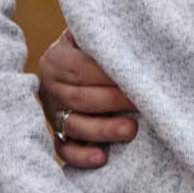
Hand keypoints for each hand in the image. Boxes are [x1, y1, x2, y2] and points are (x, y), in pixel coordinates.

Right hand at [36, 29, 138, 169]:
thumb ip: (110, 36)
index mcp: (57, 58)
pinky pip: (64, 149)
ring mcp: (52, 112)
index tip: (140, 79)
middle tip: (144, 104)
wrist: (84, 60)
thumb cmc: (103, 45)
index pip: (81, 69)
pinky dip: (81, 156)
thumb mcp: (100, 33)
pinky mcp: (56, 133)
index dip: (110, 77)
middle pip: (80, 98)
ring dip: (103, 130)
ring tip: (131, 130)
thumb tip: (141, 36)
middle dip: (113, 102)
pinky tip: (101, 158)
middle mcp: (49, 86)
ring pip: (73, 125)